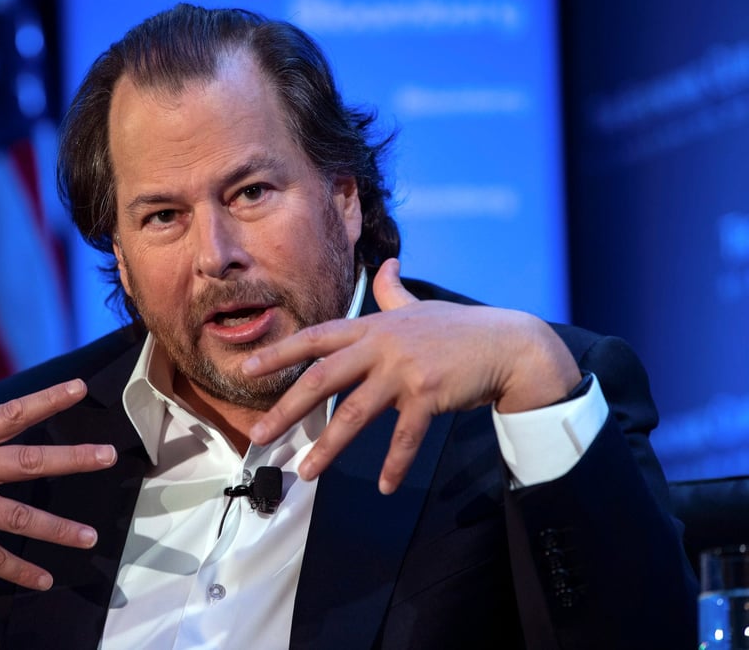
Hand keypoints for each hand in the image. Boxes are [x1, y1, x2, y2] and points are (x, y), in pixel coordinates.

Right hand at [0, 379, 116, 605]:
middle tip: (108, 455)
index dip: (47, 399)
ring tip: (90, 538)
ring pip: (17, 518)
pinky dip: (19, 571)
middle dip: (71, 458)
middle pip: (26, 461)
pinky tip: (44, 579)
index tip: (81, 387)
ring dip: (57, 530)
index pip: (11, 413)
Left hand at [243, 258, 579, 494]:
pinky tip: (384, 486)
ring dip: (329, 447)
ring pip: (355, 414)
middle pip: (322, 378)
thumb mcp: (418, 307)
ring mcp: (404, 370)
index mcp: (371, 327)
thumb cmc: (458, 328)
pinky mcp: (429, 395)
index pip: (314, 338)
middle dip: (286, 408)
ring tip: (305, 473)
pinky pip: (405, 436)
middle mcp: (381, 346)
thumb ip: (393, 291)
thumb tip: (385, 266)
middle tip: (259, 434)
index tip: (246, 370)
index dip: (278, 353)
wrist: (506, 343)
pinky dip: (394, 463)